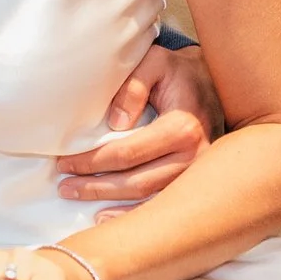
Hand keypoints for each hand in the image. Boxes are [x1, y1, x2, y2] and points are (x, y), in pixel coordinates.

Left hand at [58, 39, 221, 211]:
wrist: (216, 82)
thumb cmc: (179, 72)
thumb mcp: (155, 63)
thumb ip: (133, 86)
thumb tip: (115, 122)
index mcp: (182, 127)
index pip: (127, 153)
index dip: (92, 162)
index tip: (65, 163)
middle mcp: (194, 156)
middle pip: (136, 182)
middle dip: (96, 187)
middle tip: (64, 187)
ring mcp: (198, 174)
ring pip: (149, 198)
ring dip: (111, 204)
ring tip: (79, 199)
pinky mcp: (198, 181)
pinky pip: (164, 204)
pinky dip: (136, 214)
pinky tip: (109, 216)